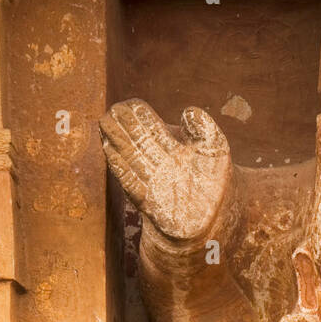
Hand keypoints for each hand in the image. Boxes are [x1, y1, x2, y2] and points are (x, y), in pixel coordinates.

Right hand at [99, 99, 231, 242]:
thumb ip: (204, 128)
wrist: (215, 217)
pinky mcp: (151, 204)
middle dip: (123, 126)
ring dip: (117, 142)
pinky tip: (111, 153)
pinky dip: (121, 168)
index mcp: (171, 148)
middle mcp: (159, 163)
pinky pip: (132, 183)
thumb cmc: (215, 181)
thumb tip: (188, 112)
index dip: (140, 115)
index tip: (130, 104)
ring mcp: (153, 183)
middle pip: (137, 141)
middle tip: (110, 111)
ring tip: (105, 124)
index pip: (151, 127)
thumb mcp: (215, 150)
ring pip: (130, 158)